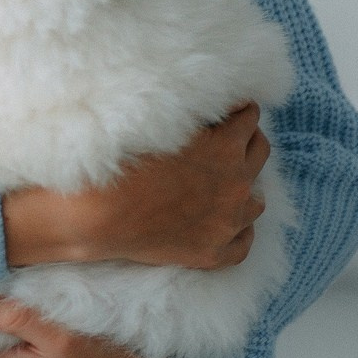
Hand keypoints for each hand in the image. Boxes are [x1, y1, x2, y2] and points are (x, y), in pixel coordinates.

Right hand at [1, 103, 267, 270]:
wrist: (97, 213)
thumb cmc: (120, 162)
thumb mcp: (161, 124)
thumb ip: (192, 112)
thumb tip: (206, 104)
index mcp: (226, 148)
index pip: (249, 118)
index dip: (235, 111)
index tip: (224, 112)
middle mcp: (236, 185)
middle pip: (259, 153)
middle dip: (246, 141)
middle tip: (226, 140)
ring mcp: (228, 223)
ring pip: (257, 200)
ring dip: (245, 187)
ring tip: (224, 183)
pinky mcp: (213, 253)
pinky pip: (244, 244)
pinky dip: (239, 231)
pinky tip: (226, 224)